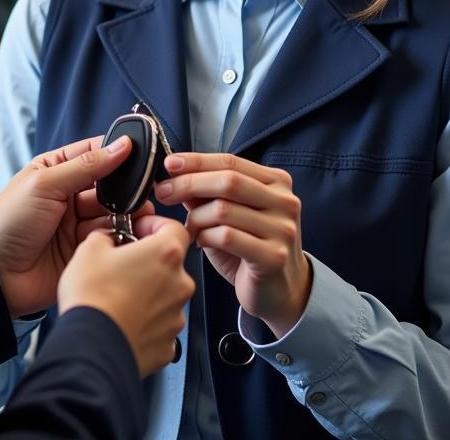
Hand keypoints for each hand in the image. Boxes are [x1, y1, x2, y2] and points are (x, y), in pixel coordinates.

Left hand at [0, 134, 135, 318]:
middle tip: (141, 191)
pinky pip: (111, 237)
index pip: (94, 153)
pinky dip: (121, 235)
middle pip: (109, 184)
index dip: (117, 152)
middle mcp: (70, 194)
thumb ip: (86, 166)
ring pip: (114, 211)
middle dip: (125, 188)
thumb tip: (121, 146)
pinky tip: (127, 234)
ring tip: (136, 215)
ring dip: (126, 213)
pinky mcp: (85, 249)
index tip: (140, 153)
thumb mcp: (45, 183)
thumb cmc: (8, 220)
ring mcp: (78, 222)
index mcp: (57, 170)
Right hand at [58, 219, 192, 376]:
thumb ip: (105, 236)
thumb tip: (107, 239)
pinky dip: (145, 322)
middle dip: (147, 262)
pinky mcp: (168, 345)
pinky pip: (159, 325)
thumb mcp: (89, 249)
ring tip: (117, 297)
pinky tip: (122, 320)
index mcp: (165, 254)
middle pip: (169, 264)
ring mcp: (175, 317)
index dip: (154, 226)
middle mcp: (178, 284)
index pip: (174, 228)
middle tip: (120, 266)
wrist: (91, 347)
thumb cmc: (93, 299)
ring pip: (164, 296)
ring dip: (146, 293)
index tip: (138, 230)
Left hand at [155, 152, 309, 337]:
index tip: (170, 164)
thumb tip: (176, 173)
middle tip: (164, 192)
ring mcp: (282, 229)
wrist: (280, 289)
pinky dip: (205, 236)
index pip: (230, 161)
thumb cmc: (249, 246)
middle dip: (189, 184)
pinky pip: (227, 237)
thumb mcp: (230, 212)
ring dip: (196, 217)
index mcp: (276, 182)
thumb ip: (208, 192)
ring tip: (189, 227)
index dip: (196, 161)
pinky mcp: (274, 256)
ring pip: (223, 209)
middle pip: (228, 181)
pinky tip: (201, 242)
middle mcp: (285, 201)